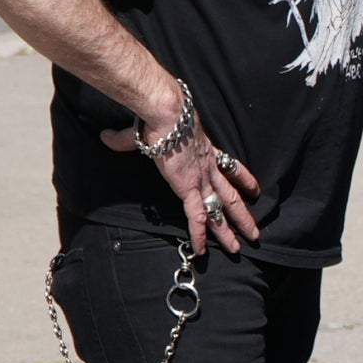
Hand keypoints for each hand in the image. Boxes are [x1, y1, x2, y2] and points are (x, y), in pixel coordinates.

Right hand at [103, 87, 261, 254]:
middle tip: (253, 232)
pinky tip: (202, 249)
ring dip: (229, 230)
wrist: (168, 112)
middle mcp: (208, 169)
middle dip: (242, 215)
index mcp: (205, 152)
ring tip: (237, 249)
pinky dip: (199, 234)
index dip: (243, 180)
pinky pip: (197, 216)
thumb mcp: (147, 130)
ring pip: (220, 210)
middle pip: (231, 196)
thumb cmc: (160, 116)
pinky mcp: (189, 188)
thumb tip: (107, 136)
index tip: (255, 191)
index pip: (230, 168)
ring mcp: (201, 180)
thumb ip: (127, 138)